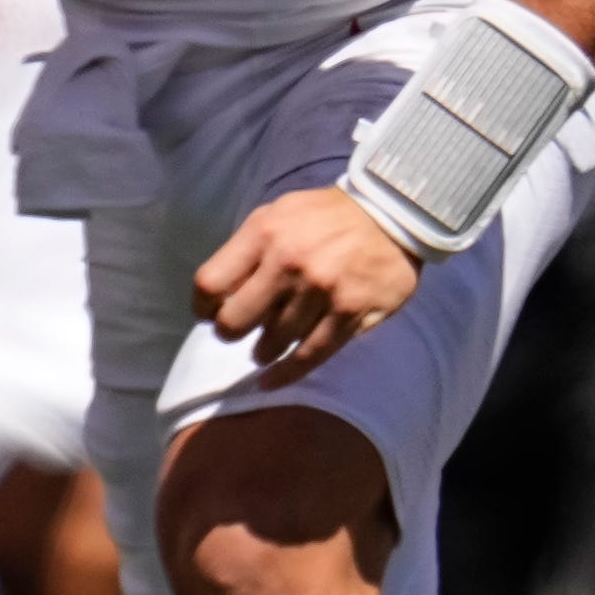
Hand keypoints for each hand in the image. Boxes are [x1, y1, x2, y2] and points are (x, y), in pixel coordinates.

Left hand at [191, 188, 420, 375]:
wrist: (392, 214)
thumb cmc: (324, 216)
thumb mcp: (277, 214)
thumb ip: (248, 251)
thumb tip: (218, 296)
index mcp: (264, 233)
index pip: (209, 284)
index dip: (203, 306)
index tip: (210, 313)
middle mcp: (288, 263)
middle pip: (234, 321)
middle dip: (230, 332)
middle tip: (238, 331)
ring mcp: (321, 290)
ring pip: (272, 342)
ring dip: (263, 350)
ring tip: (265, 348)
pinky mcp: (349, 313)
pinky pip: (308, 356)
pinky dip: (285, 374)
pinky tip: (270, 381)